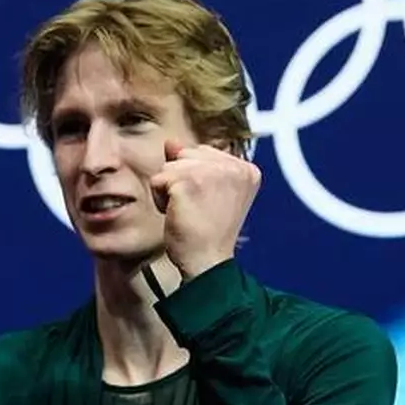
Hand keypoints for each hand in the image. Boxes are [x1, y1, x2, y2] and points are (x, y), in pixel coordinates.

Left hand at [150, 140, 260, 279]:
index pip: (203, 153)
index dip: (195, 179)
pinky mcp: (188, 181)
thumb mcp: (206, 193)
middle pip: (186, 154)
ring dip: (169, 191)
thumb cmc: (207, 233)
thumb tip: (170, 142)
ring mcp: (212, 172)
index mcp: (247, 170)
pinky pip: (157, 180)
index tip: (208, 206)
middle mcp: (234, 167)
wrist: (207, 262)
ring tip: (187, 212)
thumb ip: (194, 164)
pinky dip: (160, 199)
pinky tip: (176, 215)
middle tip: (196, 210)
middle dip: (180, 181)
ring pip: (170, 166)